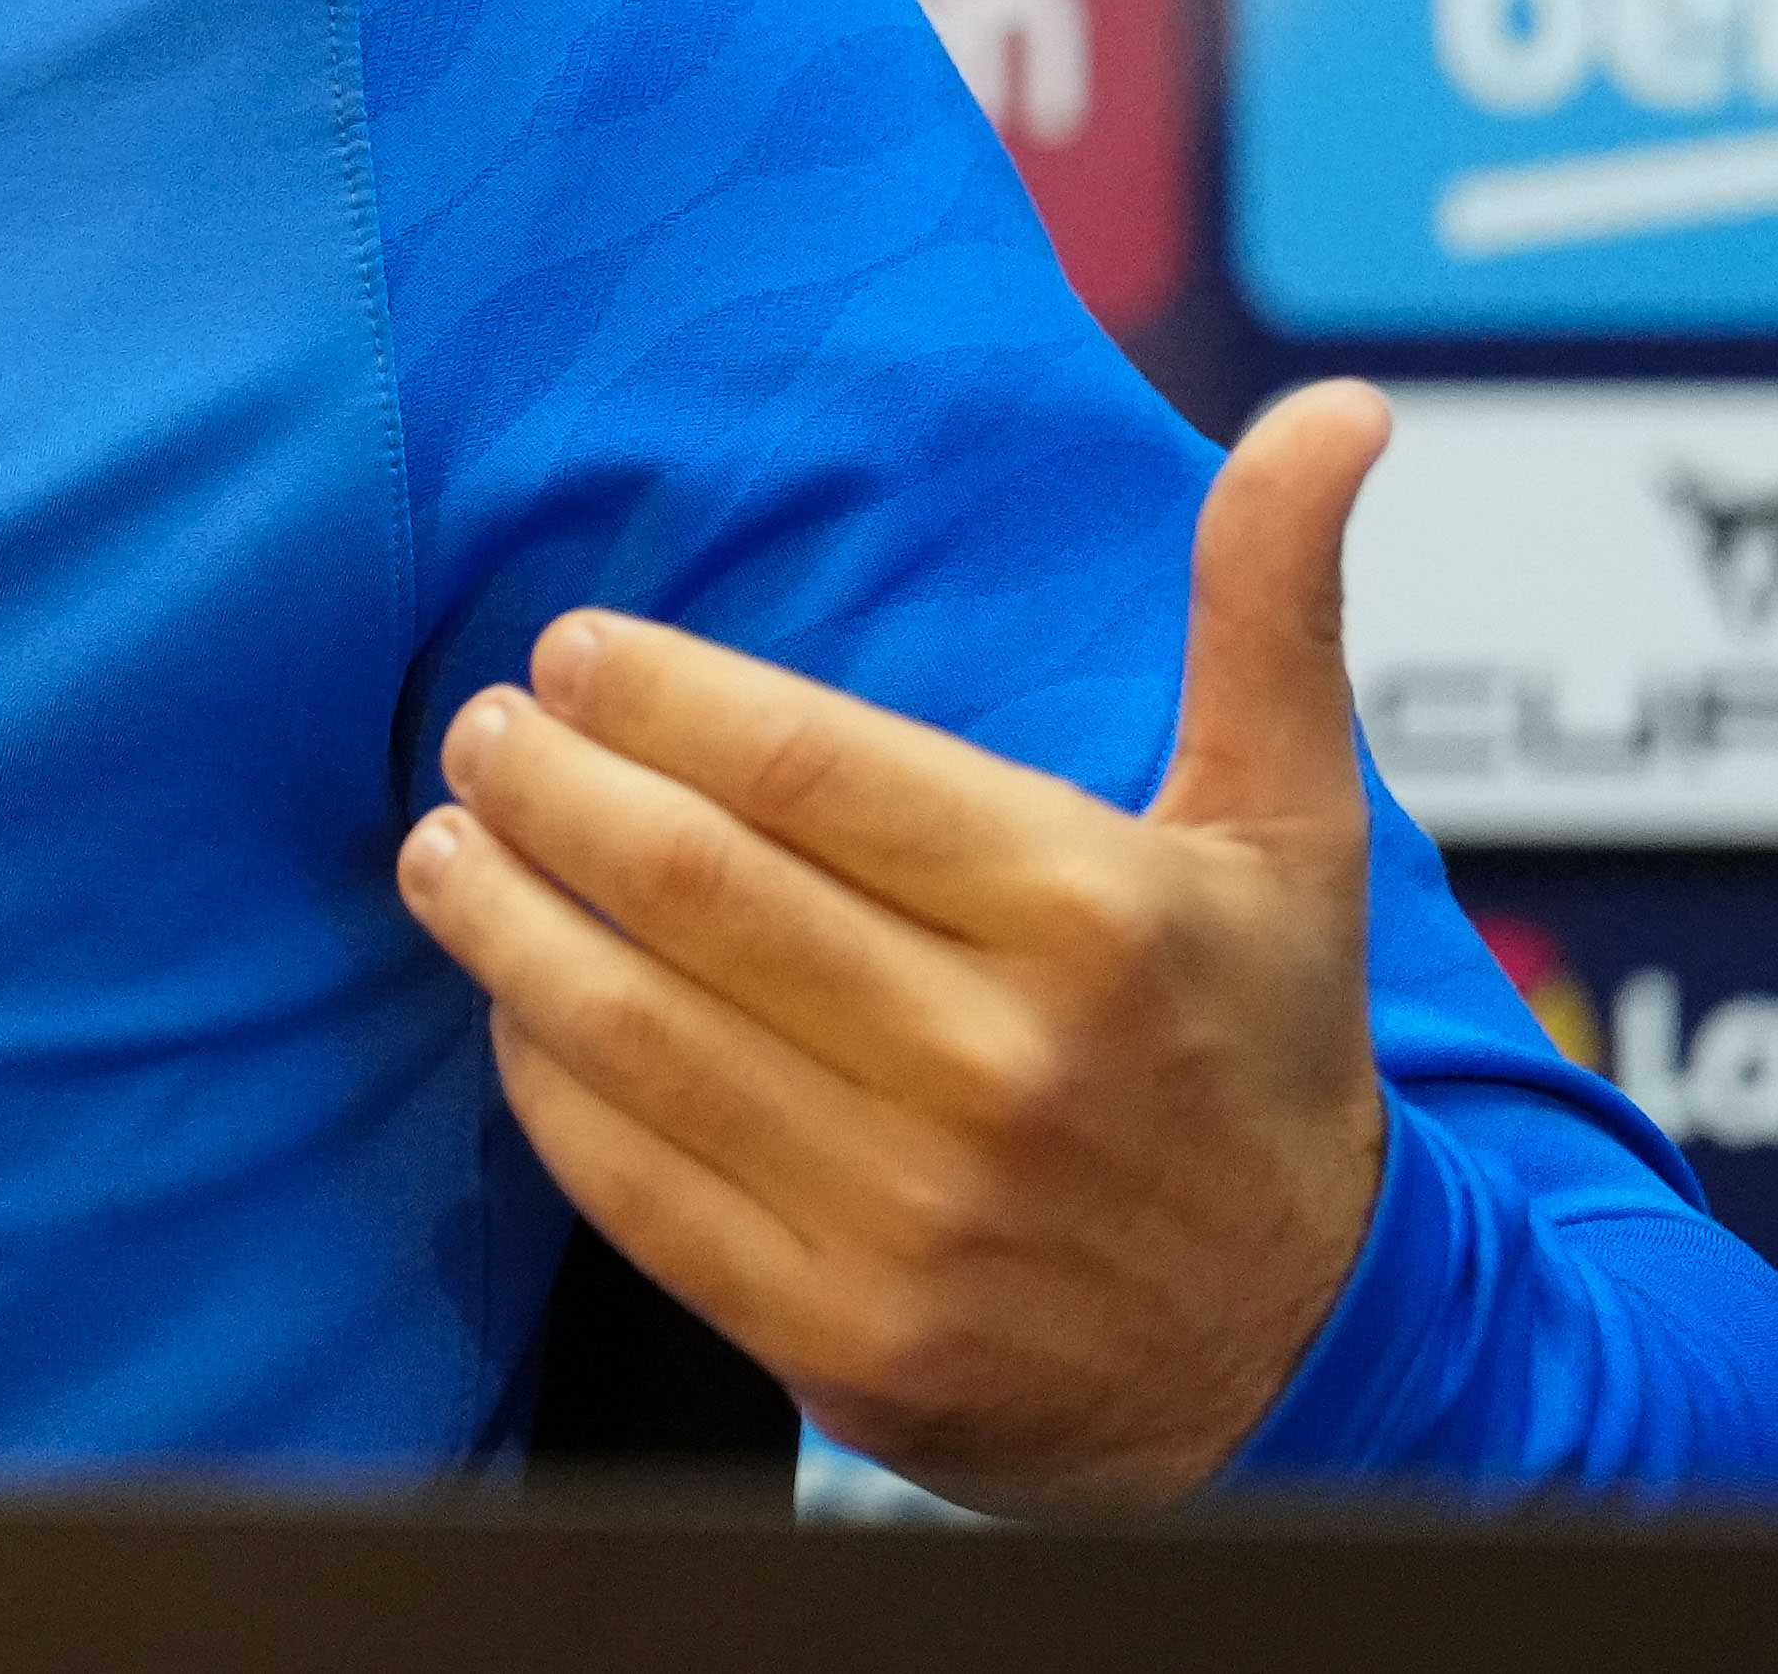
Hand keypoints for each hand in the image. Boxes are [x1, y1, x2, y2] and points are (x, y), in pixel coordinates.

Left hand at [396, 380, 1400, 1510]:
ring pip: (638, 1032)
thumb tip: (1333, 408)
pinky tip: (510, 1008)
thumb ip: (1268, 610)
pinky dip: (548, 1082)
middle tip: (478, 734)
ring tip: (445, 844)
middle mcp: (1001, 1065)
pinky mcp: (851, 1343)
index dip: (656, 698)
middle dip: (549, 791)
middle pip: (695, 887)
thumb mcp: (1292, 828)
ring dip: (506, 924)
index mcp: (1094, 916)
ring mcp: (917, 1217)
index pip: (806, 768)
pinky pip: (639, 1185)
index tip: (567, 654)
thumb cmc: (1265, 1054)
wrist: (1312, 1370)